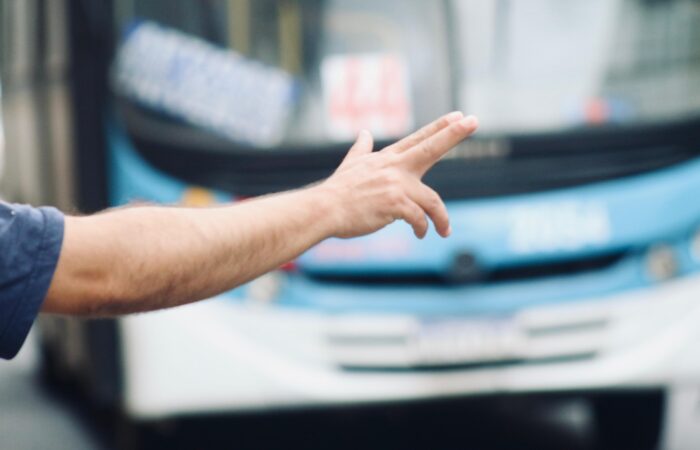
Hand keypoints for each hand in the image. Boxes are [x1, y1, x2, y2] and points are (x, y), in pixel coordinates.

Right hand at [316, 112, 478, 239]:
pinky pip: (419, 218)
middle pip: (430, 148)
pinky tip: (421, 234)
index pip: (419, 139)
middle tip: (474, 121)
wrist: (324, 209)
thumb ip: (361, 149)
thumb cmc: (338, 191)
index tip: (460, 116)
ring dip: (441, 218)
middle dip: (453, 134)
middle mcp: (394, 167)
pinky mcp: (394, 204)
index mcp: (387, 158)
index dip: (440, 127)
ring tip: (445, 231)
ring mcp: (395, 185)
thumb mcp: (351, 164)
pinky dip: (422, 227)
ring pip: (431, 200)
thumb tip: (364, 133)